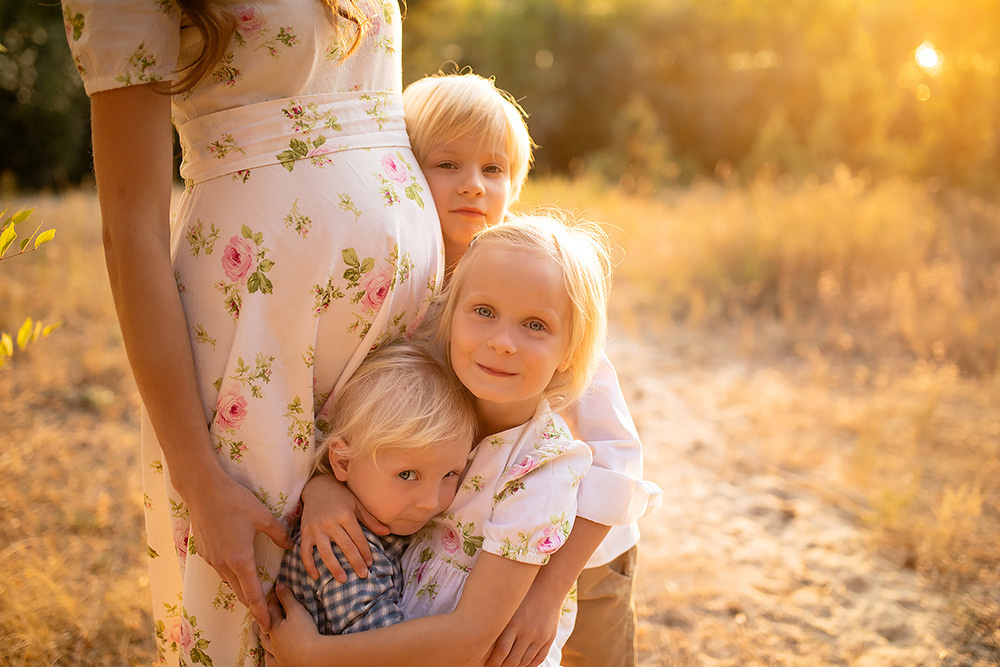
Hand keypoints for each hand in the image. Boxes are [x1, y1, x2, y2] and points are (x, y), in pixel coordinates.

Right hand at [185, 471, 292, 631]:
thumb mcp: (263, 516)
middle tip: (266, 612)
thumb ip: (279, 533)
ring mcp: (211, 559)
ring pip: (230, 582)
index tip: (267, 625)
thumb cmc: (235, 501)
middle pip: (240, 593)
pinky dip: (231, 575)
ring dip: (242, 589)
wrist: (203, 490)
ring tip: (255, 591)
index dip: (261, 611)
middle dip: (253, 605)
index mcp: (240, 560)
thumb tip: (290, 545)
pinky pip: (220, 570)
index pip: (252, 594)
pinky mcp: (204, 552)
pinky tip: (239, 567)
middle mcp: (224, 564)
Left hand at [261, 582, 319, 666]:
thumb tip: (278, 585)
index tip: (274, 590)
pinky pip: (270, 661)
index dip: (272, 599)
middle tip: (267, 611)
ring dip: (264, 637)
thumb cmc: (306, 633)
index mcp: (274, 627)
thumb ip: (287, 598)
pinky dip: (268, 656)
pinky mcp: (282, 664)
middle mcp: (271, 642)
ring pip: (265, 645)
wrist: (313, 657)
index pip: (270, 609)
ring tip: (264, 632)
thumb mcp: (297, 611)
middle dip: (265, 618)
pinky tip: (269, 655)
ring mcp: (276, 654)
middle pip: (265, 628)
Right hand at [299, 475, 388, 581]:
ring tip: (342, 580)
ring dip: (334, 568)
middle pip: (345, 546)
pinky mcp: (305, 532)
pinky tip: (315, 577)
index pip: (358, 538)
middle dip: (355, 562)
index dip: (365, 552)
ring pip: (325, 552)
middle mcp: (330, 522)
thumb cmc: (341, 496)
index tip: (371, 564)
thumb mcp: (357, 504)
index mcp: (345, 515)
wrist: (317, 486)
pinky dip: (309, 565)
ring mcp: (316, 528)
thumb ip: (370, 520)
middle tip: (363, 576)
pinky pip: (305, 551)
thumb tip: (387, 532)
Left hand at [485, 586, 563, 666]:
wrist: (548, 586)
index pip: (501, 652)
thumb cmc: (522, 594)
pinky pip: (539, 658)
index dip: (493, 662)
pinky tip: (523, 664)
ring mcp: (540, 636)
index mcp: (514, 622)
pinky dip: (530, 665)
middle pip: (513, 660)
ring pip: (526, 661)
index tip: (488, 664)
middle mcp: (528, 631)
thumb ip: (497, 622)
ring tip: (508, 666)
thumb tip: (481, 639)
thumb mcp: (507, 605)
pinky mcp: (549, 638)